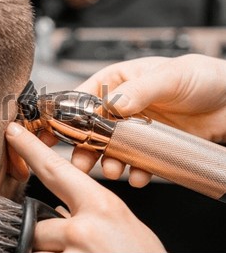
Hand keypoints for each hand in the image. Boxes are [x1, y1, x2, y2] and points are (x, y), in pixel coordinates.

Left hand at [6, 122, 165, 252]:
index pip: (56, 170)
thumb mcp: (124, 227)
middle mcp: (83, 229)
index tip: (13, 134)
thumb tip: (60, 212)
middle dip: (47, 238)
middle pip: (38, 225)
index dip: (30, 149)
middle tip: (74, 249)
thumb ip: (91, 215)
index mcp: (102, 207)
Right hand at [73, 54, 225, 187]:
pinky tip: (138, 175)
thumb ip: (139, 90)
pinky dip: (134, 172)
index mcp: (116, 82)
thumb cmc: (201, 77)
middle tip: (82, 162)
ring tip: (114, 170)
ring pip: (110, 150)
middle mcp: (120, 106)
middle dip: (83, 148)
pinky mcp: (148, 146)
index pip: (81, 99)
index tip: (52, 133)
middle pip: (90, 129)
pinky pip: (135, 163)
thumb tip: (112, 105)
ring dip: (108, 162)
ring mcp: (133, 128)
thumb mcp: (169, 77)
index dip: (64, 117)